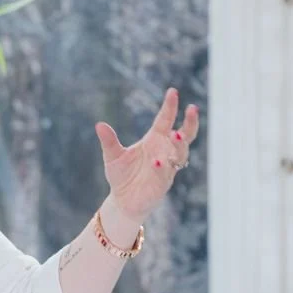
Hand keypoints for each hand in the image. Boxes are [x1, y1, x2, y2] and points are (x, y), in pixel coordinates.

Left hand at [95, 87, 198, 223]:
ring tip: (176, 134)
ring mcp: (167, 167)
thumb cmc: (121, 176)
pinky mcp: (163, 183)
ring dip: (179, 144)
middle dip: (190, 123)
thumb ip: (109, 141)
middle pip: (185, 135)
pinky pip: (166, 173)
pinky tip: (156, 161)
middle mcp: (164, 151)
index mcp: (154, 140)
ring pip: (181, 153)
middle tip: (192, 109)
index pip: (165, 120)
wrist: (122, 201)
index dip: (170, 107)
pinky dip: (162, 166)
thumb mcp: (112, 156)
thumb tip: (99, 124)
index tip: (173, 92)